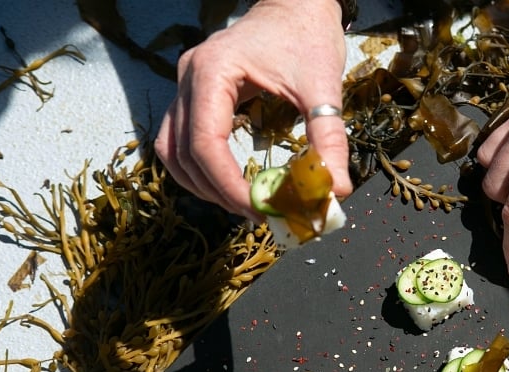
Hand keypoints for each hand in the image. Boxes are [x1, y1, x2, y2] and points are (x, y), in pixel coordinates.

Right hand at [155, 0, 351, 218]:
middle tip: (260, 215)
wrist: (297, 4)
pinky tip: (230, 184)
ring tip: (246, 205)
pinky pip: (181, 140)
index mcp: (212, 72)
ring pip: (172, 151)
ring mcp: (186, 86)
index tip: (262, 210)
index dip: (229, 185)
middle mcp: (188, 78)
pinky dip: (200, 168)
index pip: (205, 143)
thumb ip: (330, 139)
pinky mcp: (194, 95)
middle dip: (219, 192)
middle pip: (183, 153)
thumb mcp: (323, 87)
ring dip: (203, 186)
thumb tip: (336, 190)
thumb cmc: (308, 36)